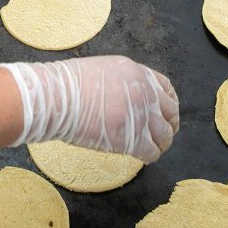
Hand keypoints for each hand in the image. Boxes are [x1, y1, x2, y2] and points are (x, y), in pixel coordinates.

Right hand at [0, 56, 178, 162]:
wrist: (57, 98)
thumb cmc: (68, 84)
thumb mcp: (103, 69)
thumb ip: (121, 82)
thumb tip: (125, 98)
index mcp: (138, 73)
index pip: (166, 89)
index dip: (168, 104)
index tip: (165, 113)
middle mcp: (146, 93)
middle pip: (170, 112)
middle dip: (168, 125)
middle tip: (161, 134)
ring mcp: (141, 116)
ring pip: (164, 135)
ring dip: (160, 143)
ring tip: (152, 148)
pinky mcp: (133, 139)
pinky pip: (151, 152)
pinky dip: (150, 156)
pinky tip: (143, 157)